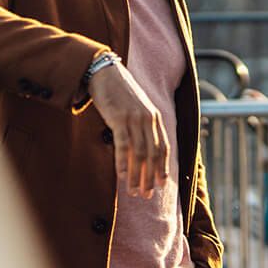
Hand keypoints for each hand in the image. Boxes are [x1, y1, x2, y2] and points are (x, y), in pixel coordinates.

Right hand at [88, 63, 169, 197]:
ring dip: (138, 176)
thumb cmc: (118, 92)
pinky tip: (122, 178)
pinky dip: (123, 164)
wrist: (104, 72)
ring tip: (135, 192)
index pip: (163, 147)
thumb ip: (141, 124)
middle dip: (151, 177)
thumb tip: (141, 146)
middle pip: (153, 154)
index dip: (163, 167)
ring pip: (140, 154)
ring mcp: (134, 118)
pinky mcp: (119, 118)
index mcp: (154, 117)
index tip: (161, 185)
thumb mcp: (136, 107)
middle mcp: (148, 119)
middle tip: (147, 195)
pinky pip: (123, 146)